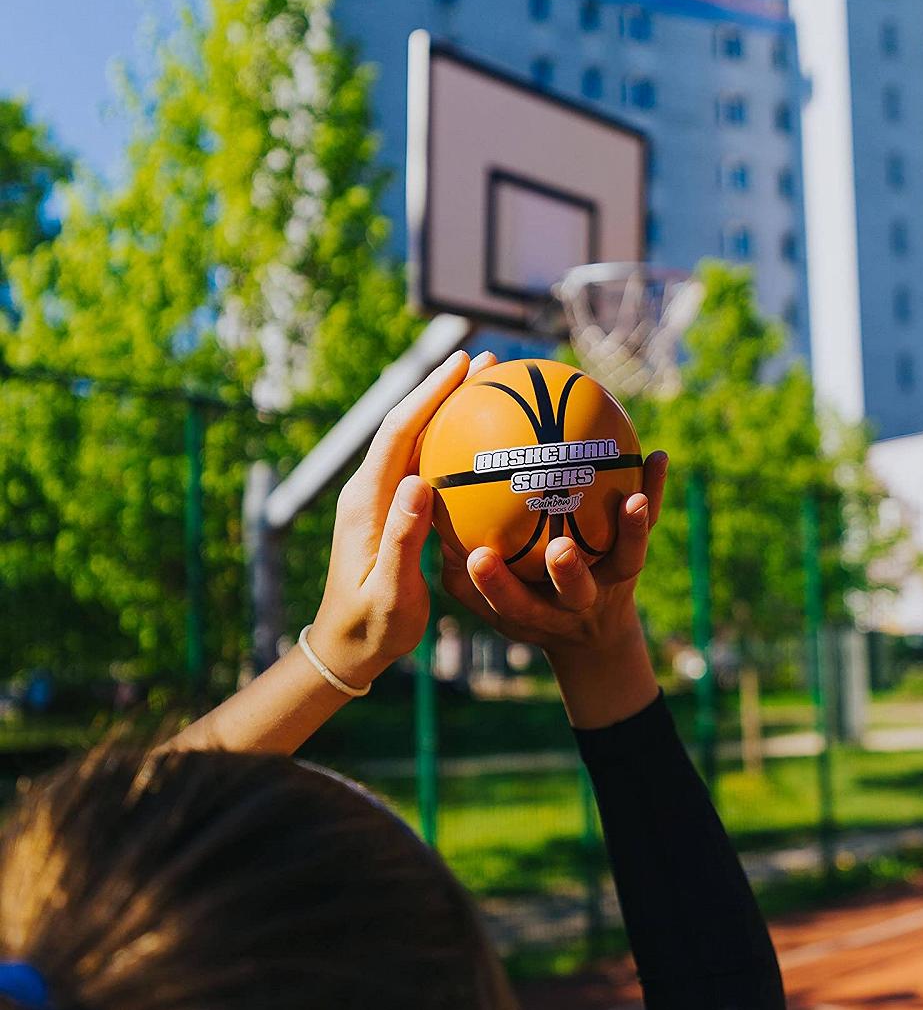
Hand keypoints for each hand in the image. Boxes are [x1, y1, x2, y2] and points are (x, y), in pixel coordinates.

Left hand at [309, 349, 494, 686]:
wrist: (347, 647)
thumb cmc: (373, 625)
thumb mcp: (392, 590)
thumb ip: (404, 539)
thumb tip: (419, 483)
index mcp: (366, 500)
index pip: (398, 432)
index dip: (428, 393)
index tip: (461, 364)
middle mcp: (370, 490)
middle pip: (408, 424)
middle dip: (444, 388)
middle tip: (487, 361)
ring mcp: (380, 499)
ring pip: (417, 442)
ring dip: (448, 412)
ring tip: (488, 388)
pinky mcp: (392, 512)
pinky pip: (424, 466)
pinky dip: (451, 446)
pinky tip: (483, 447)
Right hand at [440, 452, 668, 663]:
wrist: (590, 636)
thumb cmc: (524, 604)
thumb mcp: (486, 600)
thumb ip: (459, 570)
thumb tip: (424, 517)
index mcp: (535, 615)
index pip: (512, 606)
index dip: (496, 586)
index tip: (478, 557)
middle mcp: (576, 604)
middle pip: (575, 594)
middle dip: (569, 572)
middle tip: (561, 548)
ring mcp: (611, 585)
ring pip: (625, 562)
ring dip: (632, 532)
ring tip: (632, 500)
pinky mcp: (635, 564)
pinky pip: (649, 526)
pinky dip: (654, 492)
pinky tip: (657, 457)